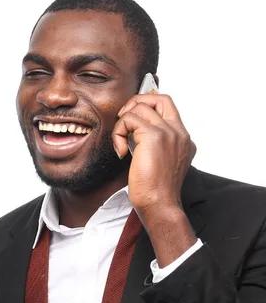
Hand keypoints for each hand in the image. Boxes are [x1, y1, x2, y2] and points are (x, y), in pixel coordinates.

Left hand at [112, 94, 195, 213]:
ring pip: (140, 107)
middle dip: (137, 102)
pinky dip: (118, 133)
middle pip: (159, 98)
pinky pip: (129, 119)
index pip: (168, 107)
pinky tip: (121, 152)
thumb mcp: (159, 163)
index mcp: (183, 139)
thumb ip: (154, 146)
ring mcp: (169, 132)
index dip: (147, 107)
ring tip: (121, 144)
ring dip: (122, 123)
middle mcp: (180, 133)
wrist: (159, 204)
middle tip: (123, 119)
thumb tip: (135, 133)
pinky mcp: (154, 136)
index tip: (131, 121)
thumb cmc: (155, 191)